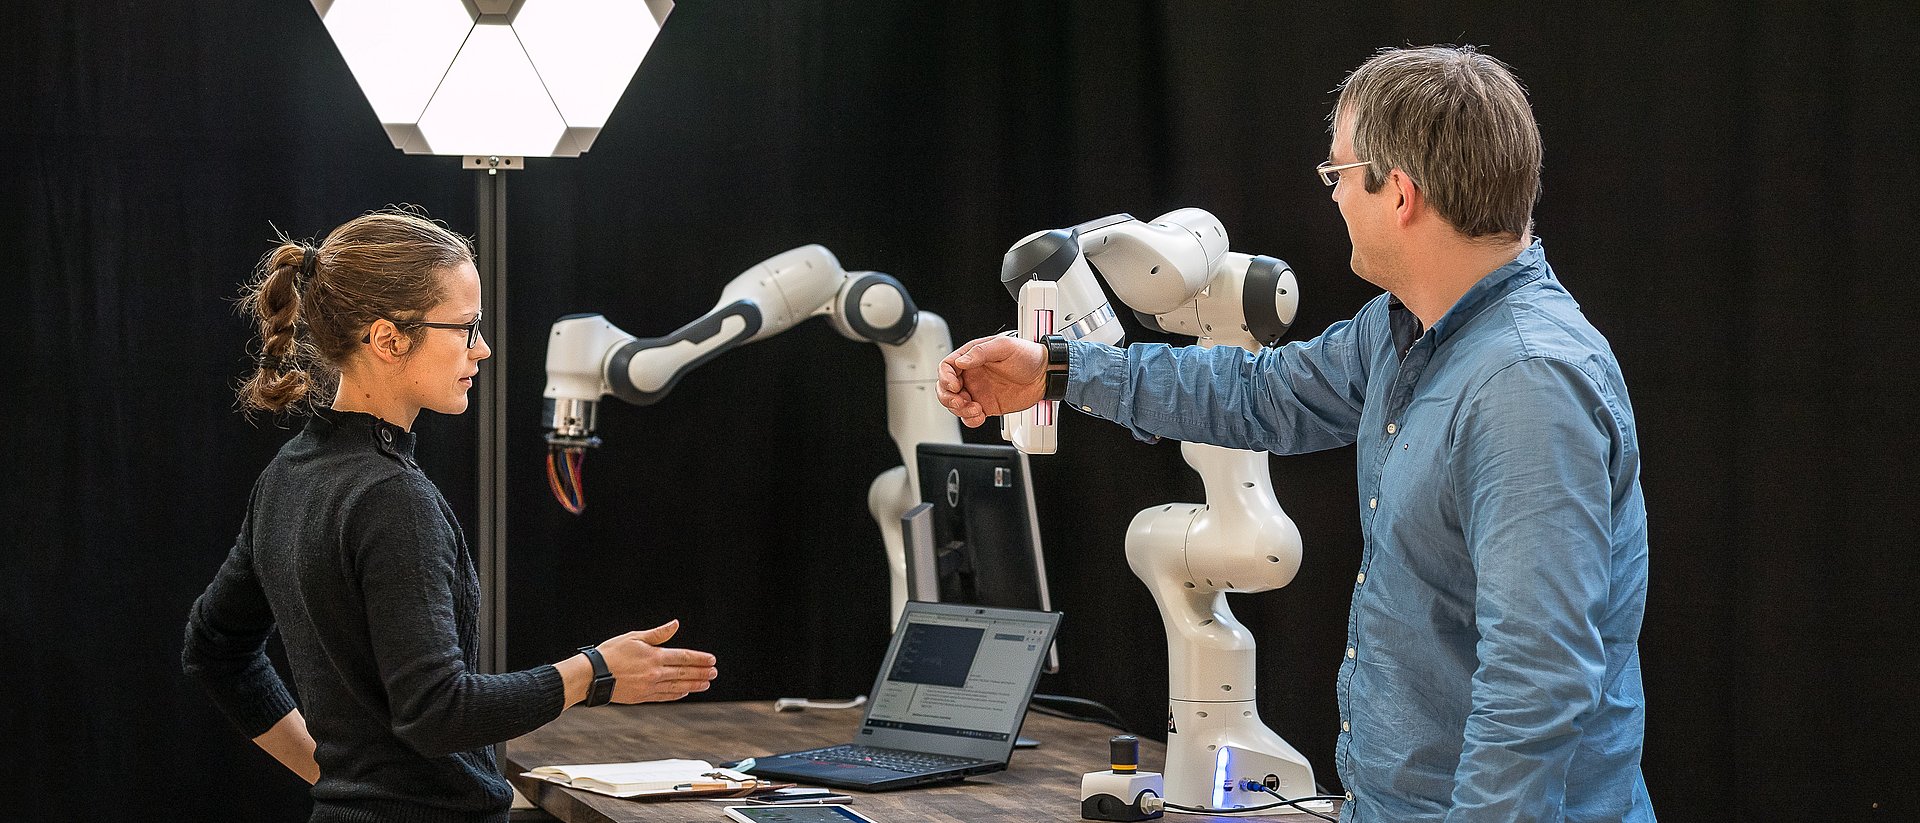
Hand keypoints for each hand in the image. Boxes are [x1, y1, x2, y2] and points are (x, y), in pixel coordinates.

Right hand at [596, 620, 717, 703]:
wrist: (592, 675)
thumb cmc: (611, 652)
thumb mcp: (634, 637)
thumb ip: (658, 634)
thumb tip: (675, 624)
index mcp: (654, 656)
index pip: (683, 657)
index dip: (699, 659)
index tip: (712, 660)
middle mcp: (655, 673)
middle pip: (684, 673)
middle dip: (701, 672)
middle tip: (714, 672)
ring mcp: (649, 686)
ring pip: (677, 686)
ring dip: (693, 685)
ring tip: (706, 683)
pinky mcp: (642, 696)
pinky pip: (664, 696)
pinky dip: (677, 694)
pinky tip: (685, 692)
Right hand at [937, 335, 1046, 427]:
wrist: (1046, 375)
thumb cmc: (1028, 355)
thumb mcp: (1005, 346)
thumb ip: (981, 352)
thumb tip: (962, 361)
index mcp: (972, 357)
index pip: (947, 367)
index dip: (945, 377)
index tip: (955, 386)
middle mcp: (972, 375)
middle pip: (945, 388)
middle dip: (948, 397)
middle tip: (961, 401)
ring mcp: (978, 391)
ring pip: (955, 404)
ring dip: (959, 410)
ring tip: (975, 409)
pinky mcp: (987, 406)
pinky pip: (970, 416)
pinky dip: (970, 419)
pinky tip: (979, 416)